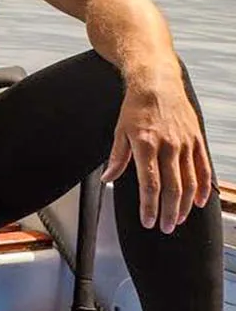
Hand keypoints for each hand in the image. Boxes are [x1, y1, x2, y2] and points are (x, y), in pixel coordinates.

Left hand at [101, 75, 212, 233]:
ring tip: (178, 219)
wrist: (157, 82)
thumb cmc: (135, 107)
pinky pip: (203, 169)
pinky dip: (203, 188)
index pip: (149, 184)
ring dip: (185, 205)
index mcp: (145, 144)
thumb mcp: (119, 131)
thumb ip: (117, 158)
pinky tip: (200, 202)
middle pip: (172, 188)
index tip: (148, 222)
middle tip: (165, 228)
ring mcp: (185, 144)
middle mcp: (168, 146)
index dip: (149, 206)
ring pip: (189, 182)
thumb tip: (108, 180)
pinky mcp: (197, 140)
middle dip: (168, 212)